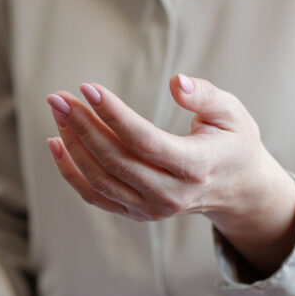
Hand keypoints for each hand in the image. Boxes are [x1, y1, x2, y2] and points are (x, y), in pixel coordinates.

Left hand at [45, 74, 294, 276]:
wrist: (238, 190)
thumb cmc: (233, 142)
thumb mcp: (232, 113)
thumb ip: (206, 95)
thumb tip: (176, 82)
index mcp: (197, 167)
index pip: (145, 141)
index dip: (113, 115)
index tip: (87, 88)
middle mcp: (171, 195)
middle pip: (116, 160)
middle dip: (82, 126)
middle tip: (58, 97)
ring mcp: (151, 210)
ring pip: (100, 179)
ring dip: (73, 145)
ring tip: (58, 111)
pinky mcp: (136, 213)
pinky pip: (95, 196)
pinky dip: (71, 172)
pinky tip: (56, 142)